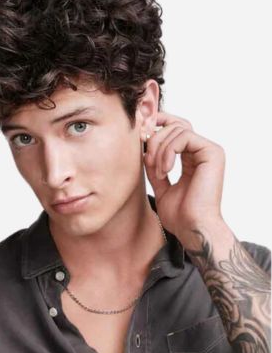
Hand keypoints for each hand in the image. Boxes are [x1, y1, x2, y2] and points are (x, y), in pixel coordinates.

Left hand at [143, 111, 225, 239]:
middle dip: (154, 138)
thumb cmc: (179, 214)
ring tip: (158, 172)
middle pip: (174, 125)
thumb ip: (154, 166)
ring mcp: (209, 150)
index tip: (139, 134)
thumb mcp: (160, 185)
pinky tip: (165, 171)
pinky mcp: (212, 152)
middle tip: (146, 158)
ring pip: (177, 129)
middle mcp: (202, 151)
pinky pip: (184, 136)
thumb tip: (144, 149)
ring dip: (159, 150)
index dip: (157, 124)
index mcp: (193, 157)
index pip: (175, 128)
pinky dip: (168, 152)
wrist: (192, 228)